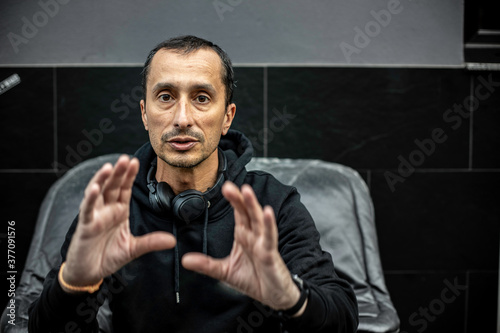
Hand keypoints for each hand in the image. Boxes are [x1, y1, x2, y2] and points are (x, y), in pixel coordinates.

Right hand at [61, 155, 175, 291]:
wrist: (90, 273)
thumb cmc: (108, 257)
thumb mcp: (133, 249)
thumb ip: (151, 242)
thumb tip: (173, 241)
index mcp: (119, 211)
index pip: (125, 189)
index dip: (129, 176)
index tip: (136, 162)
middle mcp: (107, 210)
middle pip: (113, 186)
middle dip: (119, 172)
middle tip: (126, 158)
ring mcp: (95, 216)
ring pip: (98, 193)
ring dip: (102, 179)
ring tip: (109, 166)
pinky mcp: (85, 226)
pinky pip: (88, 210)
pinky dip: (90, 199)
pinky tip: (95, 188)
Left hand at [182, 182, 306, 315]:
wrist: (273, 296)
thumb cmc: (254, 280)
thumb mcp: (225, 271)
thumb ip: (206, 265)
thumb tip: (185, 260)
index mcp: (244, 236)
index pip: (239, 214)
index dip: (233, 200)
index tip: (224, 187)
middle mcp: (254, 236)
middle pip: (247, 212)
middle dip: (239, 198)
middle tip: (229, 186)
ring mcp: (263, 243)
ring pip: (258, 220)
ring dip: (253, 205)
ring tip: (246, 191)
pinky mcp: (270, 253)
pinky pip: (270, 237)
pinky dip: (269, 224)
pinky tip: (267, 212)